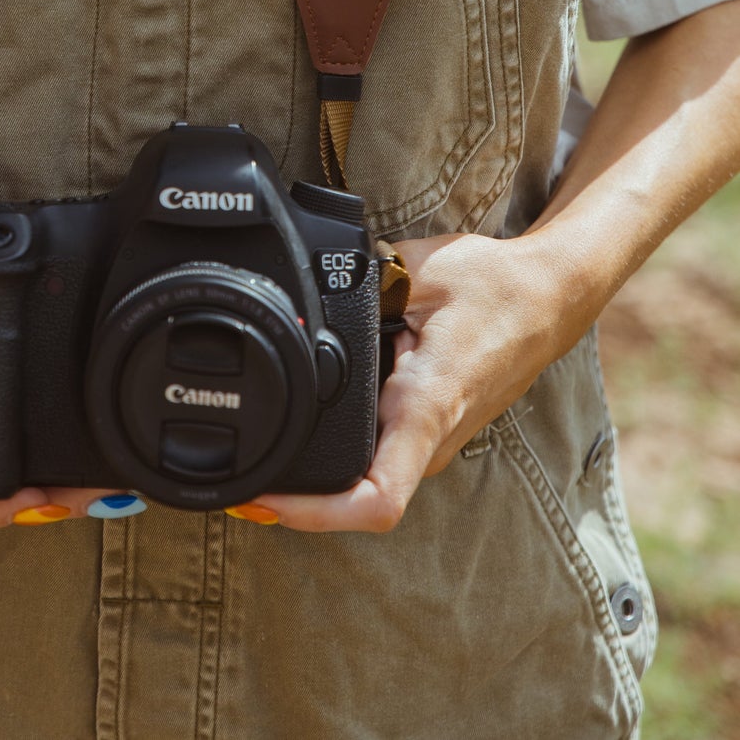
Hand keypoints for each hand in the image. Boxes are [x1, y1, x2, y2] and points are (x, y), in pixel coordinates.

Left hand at [255, 229, 580, 533]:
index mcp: (425, 407)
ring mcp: (434, 442)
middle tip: (233, 478)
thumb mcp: (417, 270)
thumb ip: (360, 284)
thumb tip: (310, 288)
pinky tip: (303, 436)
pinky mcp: (433, 431)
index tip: (262, 502)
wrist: (550, 296)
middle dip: (295, 503)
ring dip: (315, 486)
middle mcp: (431, 440)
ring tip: (258, 458)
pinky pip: (379, 461)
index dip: (313, 513)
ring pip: (366, 486)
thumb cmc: (493, 284)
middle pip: (356, 503)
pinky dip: (338, 462)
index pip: (376, 498)